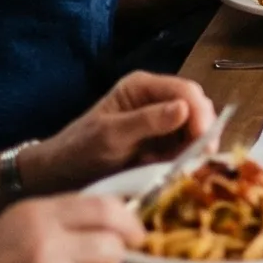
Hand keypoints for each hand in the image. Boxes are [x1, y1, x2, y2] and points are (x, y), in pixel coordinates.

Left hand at [30, 71, 213, 191]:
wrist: (58, 175)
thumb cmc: (78, 150)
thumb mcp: (110, 136)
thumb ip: (146, 121)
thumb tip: (184, 109)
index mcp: (143, 87)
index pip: (186, 91)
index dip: (200, 114)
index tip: (203, 142)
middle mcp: (156, 98)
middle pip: (196, 107)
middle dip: (203, 131)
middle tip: (201, 159)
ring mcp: (161, 121)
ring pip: (196, 128)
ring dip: (196, 148)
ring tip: (186, 168)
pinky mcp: (162, 143)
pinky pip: (186, 147)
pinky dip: (188, 159)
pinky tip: (178, 171)